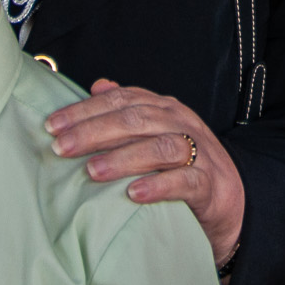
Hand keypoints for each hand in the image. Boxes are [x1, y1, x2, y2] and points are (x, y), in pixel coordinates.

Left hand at [46, 80, 243, 265]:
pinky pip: (184, 181)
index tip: (53, 125)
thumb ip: (129, 109)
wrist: (231, 199)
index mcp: (164, 108)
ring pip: (159, 147)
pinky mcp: (208, 184)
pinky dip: (158, 185)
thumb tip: (97, 85)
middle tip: (60, 147)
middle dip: (93, 132)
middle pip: (135, 120)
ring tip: (91, 170)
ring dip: (122, 158)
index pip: (121, 100)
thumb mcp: (157, 131)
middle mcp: (180, 123)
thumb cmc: (184, 164)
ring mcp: (197, 152)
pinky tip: (134, 194)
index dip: (85, 110)